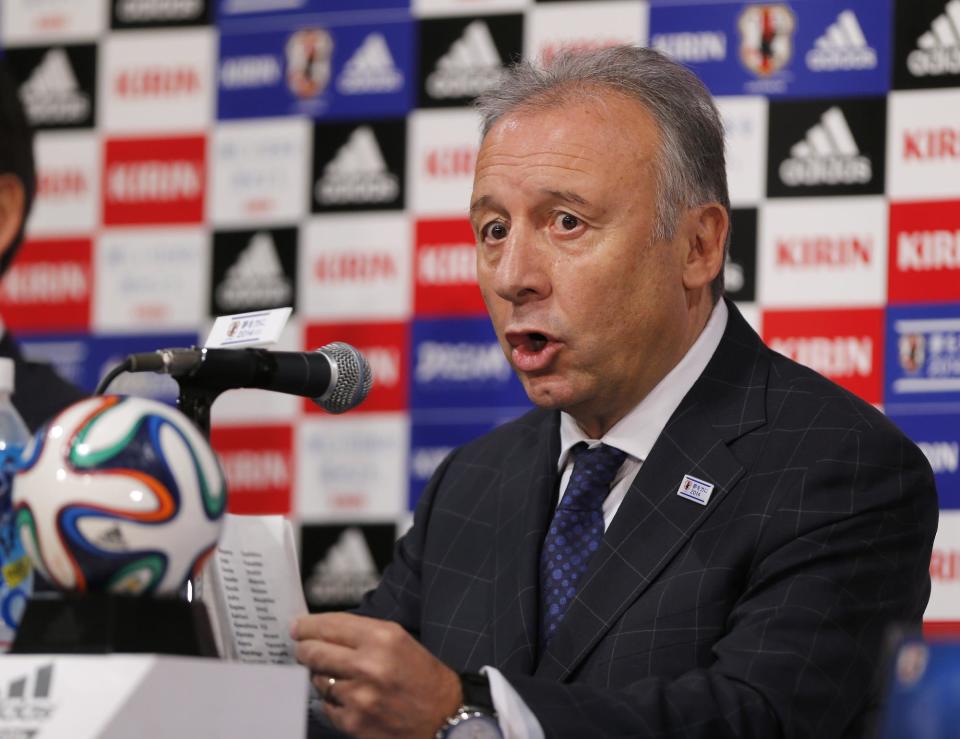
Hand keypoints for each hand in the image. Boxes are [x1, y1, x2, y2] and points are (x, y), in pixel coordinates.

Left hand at [292, 612, 461, 738]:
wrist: (444, 719)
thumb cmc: (424, 678)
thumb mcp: (400, 642)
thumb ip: (364, 634)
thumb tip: (325, 631)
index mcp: (382, 638)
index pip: (331, 625)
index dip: (307, 625)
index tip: (297, 626)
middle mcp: (368, 664)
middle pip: (314, 652)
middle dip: (303, 649)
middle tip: (302, 648)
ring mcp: (358, 696)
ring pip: (318, 680)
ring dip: (322, 677)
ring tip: (340, 678)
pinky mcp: (353, 721)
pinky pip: (326, 706)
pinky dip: (334, 702)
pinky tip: (350, 700)